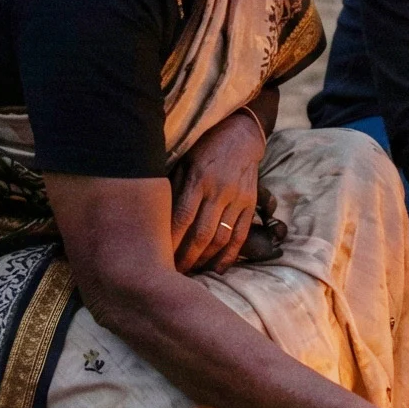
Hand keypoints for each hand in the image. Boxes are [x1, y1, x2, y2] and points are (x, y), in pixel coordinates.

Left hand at [168, 110, 265, 273]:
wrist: (240, 134)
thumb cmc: (204, 148)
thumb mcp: (184, 162)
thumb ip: (174, 188)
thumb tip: (157, 220)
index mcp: (198, 179)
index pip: (182, 219)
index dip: (170, 243)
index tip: (159, 258)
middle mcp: (219, 190)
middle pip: (201, 234)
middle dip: (186, 258)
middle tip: (173, 273)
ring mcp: (237, 198)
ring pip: (221, 237)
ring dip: (205, 259)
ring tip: (191, 270)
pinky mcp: (250, 203)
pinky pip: (241, 234)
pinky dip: (230, 255)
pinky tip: (217, 268)